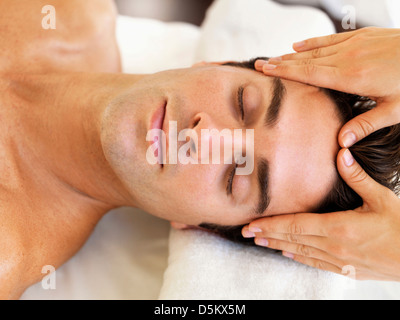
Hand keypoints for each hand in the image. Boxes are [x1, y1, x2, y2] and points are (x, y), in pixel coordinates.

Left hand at [242, 148, 399, 280]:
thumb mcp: (382, 199)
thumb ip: (358, 178)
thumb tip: (341, 154)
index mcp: (339, 228)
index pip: (295, 225)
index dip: (271, 224)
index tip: (253, 223)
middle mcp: (334, 246)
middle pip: (292, 239)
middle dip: (267, 235)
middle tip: (246, 232)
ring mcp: (339, 260)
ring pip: (300, 252)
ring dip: (277, 246)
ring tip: (259, 242)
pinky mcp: (346, 270)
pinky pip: (315, 263)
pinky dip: (298, 257)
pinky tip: (288, 254)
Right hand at [255, 27, 399, 146]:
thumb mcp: (396, 109)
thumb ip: (366, 123)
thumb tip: (342, 142)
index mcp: (352, 77)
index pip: (309, 74)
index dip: (285, 72)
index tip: (265, 70)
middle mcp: (349, 58)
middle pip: (305, 60)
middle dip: (280, 62)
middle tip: (259, 64)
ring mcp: (355, 44)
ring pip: (315, 49)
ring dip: (291, 54)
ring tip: (273, 58)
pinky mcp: (363, 35)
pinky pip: (330, 38)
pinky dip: (312, 42)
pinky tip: (298, 43)